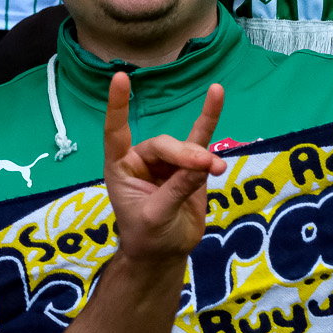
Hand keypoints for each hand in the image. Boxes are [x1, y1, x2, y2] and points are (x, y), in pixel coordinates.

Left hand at [102, 75, 224, 265]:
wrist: (164, 255)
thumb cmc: (148, 237)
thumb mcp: (156, 217)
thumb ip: (176, 190)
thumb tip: (202, 165)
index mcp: (121, 167)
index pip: (116, 132)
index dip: (117, 107)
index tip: (120, 77)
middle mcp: (142, 159)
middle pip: (164, 146)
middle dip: (184, 156)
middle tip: (205, 167)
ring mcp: (167, 161)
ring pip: (185, 147)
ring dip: (201, 156)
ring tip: (217, 168)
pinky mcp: (190, 166)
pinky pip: (199, 138)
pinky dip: (208, 118)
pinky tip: (216, 94)